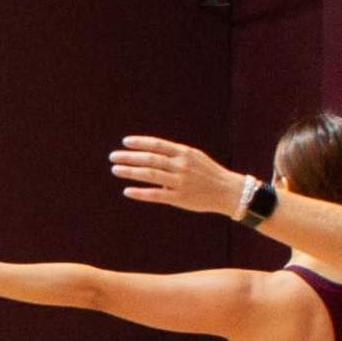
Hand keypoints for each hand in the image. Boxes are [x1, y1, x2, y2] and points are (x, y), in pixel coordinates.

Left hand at [112, 137, 249, 218]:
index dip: (140, 143)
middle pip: (150, 159)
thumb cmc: (208, 173)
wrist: (228, 191)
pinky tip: (127, 191)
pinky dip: (140, 193)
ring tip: (115, 170)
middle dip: (129, 157)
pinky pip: (156, 195)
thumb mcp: (194, 156)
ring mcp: (180, 182)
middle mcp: (181, 166)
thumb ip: (174, 153)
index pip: (157, 144)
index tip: (125, 142)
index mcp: (185, 153)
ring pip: (150, 175)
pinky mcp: (180, 198)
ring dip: (130, 172)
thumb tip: (150, 149)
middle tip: (113, 157)